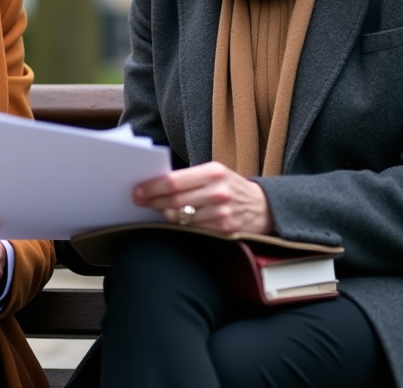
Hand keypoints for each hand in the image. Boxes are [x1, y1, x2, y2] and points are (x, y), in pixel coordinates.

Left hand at [133, 162, 273, 234]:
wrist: (264, 207)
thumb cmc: (232, 187)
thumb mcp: (216, 173)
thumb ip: (190, 177)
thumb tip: (156, 184)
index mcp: (213, 172)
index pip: (174, 181)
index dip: (152, 187)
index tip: (138, 191)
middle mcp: (217, 191)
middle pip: (174, 200)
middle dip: (153, 202)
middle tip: (140, 202)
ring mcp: (221, 212)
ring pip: (181, 217)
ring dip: (164, 215)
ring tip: (157, 211)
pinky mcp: (224, 230)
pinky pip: (193, 230)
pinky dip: (180, 226)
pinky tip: (175, 222)